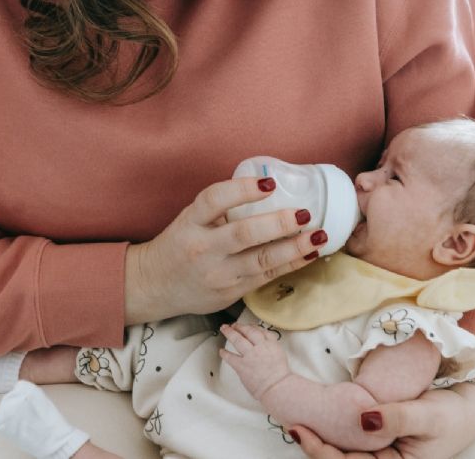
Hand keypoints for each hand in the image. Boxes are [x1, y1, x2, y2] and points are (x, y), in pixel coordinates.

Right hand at [125, 177, 326, 323]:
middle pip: (243, 234)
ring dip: (294, 248)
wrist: (156, 285)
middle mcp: (203, 248)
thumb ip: (221, 207)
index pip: (214, 200)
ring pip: (261, 260)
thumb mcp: (191, 219)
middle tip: (305, 213)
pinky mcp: (231, 292)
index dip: (242, 189)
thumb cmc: (181, 244)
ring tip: (318, 235)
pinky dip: (291, 264)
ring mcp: (218, 274)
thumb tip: (270, 186)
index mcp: (191, 222)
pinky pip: (266, 276)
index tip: (268, 183)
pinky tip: (310, 254)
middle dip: (278, 224)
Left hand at [219, 323, 290, 399]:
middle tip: (234, 325)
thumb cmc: (280, 376)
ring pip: (238, 340)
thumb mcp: (279, 355)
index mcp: (271, 344)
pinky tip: (221, 351)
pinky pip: (230, 357)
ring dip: (229, 333)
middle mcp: (260, 347)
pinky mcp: (242, 366)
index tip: (248, 326)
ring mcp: (250, 356)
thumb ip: (271, 346)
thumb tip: (263, 343)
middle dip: (240, 326)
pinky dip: (225, 353)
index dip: (252, 326)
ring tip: (224, 329)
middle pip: (248, 331)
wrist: (277, 387)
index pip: (260, 331)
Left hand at [287, 374, 474, 458]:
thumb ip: (396, 418)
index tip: (299, 433)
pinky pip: (352, 436)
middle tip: (291, 424)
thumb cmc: (454, 413)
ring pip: (343, 449)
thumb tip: (363, 419)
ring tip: (297, 421)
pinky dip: (334, 427)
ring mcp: (380, 451)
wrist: (470, 402)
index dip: (321, 452)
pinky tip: (318, 416)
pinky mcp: (379, 435)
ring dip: (322, 438)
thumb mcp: (428, 415)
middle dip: (315, 447)